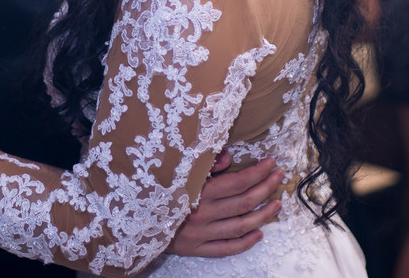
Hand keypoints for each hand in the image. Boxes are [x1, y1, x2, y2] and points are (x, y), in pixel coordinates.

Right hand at [167, 155, 283, 256]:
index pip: (238, 182)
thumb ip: (205, 164)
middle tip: (279, 178)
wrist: (129, 218)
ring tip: (277, 204)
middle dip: (265, 188)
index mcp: (198, 192)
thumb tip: (229, 158)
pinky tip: (259, 233)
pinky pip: (226, 248)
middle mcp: (201, 214)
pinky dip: (245, 242)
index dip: (258, 173)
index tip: (271, 163)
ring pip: (240, 226)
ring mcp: (200, 235)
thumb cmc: (156, 188)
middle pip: (244, 203)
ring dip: (263, 215)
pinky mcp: (195, 249)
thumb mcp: (178, 170)